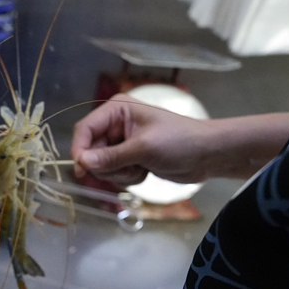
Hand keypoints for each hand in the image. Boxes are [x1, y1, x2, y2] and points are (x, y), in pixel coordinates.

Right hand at [70, 94, 212, 186]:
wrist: (208, 154)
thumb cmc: (180, 141)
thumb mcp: (144, 148)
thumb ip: (111, 157)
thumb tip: (82, 163)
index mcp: (116, 110)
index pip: (85, 130)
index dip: (80, 150)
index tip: (83, 170)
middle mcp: (115, 125)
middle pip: (90, 151)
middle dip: (108, 166)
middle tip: (129, 167)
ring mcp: (121, 143)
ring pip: (101, 166)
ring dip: (119, 173)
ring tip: (141, 168)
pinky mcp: (128, 158)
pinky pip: (113, 173)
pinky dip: (127, 177)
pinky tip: (145, 171)